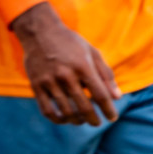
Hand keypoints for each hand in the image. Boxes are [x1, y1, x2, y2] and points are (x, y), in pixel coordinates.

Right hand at [11, 2, 119, 125]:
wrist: (39, 30)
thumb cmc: (69, 42)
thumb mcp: (92, 52)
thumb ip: (106, 75)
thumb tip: (117, 97)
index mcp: (83, 66)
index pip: (101, 96)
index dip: (109, 110)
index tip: (112, 118)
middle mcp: (66, 75)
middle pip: (84, 107)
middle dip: (94, 119)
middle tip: (97, 123)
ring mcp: (49, 81)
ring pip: (67, 112)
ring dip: (77, 121)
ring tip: (81, 120)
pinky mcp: (36, 84)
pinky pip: (47, 110)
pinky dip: (57, 119)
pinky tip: (64, 119)